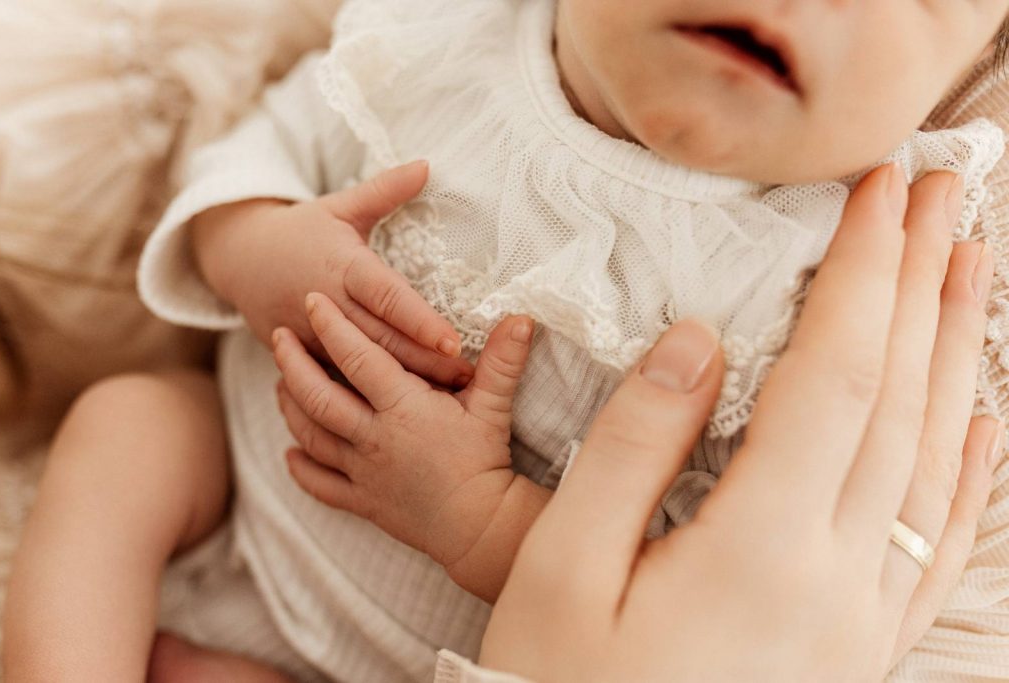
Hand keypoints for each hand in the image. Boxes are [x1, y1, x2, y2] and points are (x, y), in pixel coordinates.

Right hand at [191, 161, 473, 385]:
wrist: (239, 258)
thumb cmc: (303, 230)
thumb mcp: (341, 206)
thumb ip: (385, 189)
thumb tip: (427, 164)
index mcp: (342, 264)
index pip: (387, 296)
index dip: (420, 320)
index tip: (454, 341)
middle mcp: (325, 303)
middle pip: (381, 340)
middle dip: (424, 363)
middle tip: (468, 380)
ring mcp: (308, 335)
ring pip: (358, 368)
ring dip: (400, 385)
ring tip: (446, 401)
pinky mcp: (298, 357)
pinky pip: (333, 380)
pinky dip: (364, 396)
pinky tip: (398, 412)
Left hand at [272, 293, 549, 598]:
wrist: (478, 527)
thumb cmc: (484, 462)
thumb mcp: (493, 406)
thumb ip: (502, 360)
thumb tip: (523, 318)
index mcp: (403, 408)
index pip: (358, 359)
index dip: (333, 327)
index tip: (314, 302)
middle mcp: (374, 437)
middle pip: (319, 396)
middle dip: (293, 363)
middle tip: (278, 337)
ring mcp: (363, 471)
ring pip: (312, 435)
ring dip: (290, 408)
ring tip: (280, 383)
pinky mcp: (362, 501)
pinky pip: (321, 485)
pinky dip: (301, 468)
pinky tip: (289, 453)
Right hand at [478, 166, 1000, 681]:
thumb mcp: (562, 567)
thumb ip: (635, 447)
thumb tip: (697, 341)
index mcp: (761, 549)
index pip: (836, 375)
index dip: (860, 273)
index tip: (874, 189)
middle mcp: (840, 579)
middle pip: (902, 399)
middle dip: (921, 282)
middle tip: (937, 191)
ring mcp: (863, 617)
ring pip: (937, 459)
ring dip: (957, 350)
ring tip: (971, 265)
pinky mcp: (861, 643)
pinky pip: (940, 540)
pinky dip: (970, 466)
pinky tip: (981, 418)